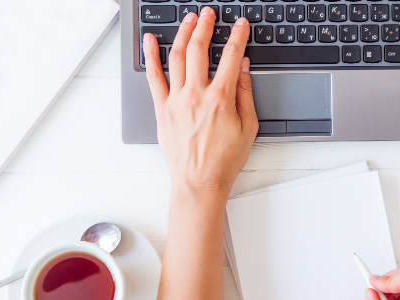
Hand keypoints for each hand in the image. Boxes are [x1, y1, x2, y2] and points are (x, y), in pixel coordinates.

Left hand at [142, 8, 257, 201]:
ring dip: (182, 34)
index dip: (237, 36)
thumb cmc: (224, 160)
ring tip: (189, 20)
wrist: (200, 182)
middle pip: (199, 49)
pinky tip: (151, 40)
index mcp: (221, 98)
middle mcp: (196, 95)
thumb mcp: (248, 126)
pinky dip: (151, 56)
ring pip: (176, 57)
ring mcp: (176, 101)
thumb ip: (245, 93)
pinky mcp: (162, 109)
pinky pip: (154, 77)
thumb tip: (242, 67)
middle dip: (205, 26)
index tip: (239, 25)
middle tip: (209, 14)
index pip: (231, 56)